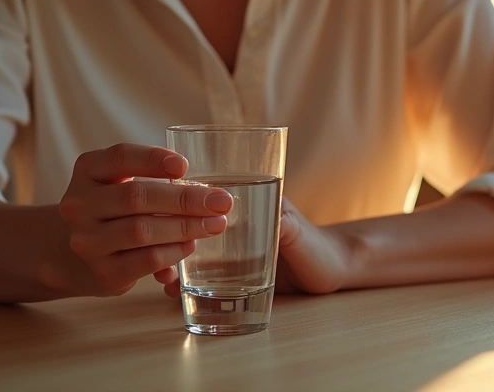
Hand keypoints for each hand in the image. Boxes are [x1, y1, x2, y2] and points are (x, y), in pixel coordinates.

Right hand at [55, 143, 233, 296]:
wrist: (72, 254)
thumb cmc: (112, 210)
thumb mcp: (119, 183)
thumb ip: (153, 180)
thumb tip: (210, 195)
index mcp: (88, 171)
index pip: (120, 157)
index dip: (153, 159)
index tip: (184, 166)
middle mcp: (80, 204)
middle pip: (136, 197)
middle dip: (185, 199)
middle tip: (221, 202)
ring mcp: (88, 241)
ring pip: (142, 231)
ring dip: (185, 227)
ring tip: (215, 224)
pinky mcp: (103, 272)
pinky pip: (146, 260)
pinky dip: (175, 252)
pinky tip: (191, 245)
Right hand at [155, 197, 354, 297]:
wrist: (334, 272)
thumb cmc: (318, 245)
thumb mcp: (297, 233)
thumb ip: (283, 226)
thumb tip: (265, 220)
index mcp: (246, 203)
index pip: (204, 200)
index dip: (179, 210)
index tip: (160, 223)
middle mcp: (233, 225)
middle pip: (190, 229)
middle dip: (168, 241)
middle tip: (159, 262)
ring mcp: (230, 250)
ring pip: (191, 254)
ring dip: (173, 264)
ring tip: (163, 281)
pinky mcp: (233, 274)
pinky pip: (203, 276)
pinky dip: (186, 283)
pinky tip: (174, 293)